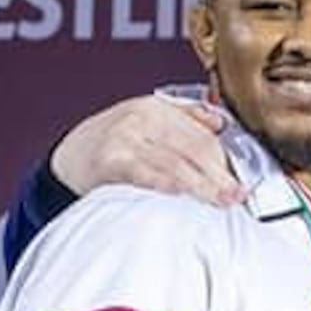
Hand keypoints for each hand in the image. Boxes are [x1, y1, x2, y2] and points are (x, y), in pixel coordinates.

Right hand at [48, 95, 240, 204]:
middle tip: (238, 197)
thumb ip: (183, 120)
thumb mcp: (145, 124)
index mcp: (157, 108)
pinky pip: (145, 173)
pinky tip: (182, 196)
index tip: (243, 182)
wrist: (67, 158)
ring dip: (202, 186)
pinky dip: (165, 184)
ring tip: (221, 202)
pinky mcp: (110, 158)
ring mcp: (126, 137)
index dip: (227, 161)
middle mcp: (143, 117)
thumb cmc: (111, 146)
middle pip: (194, 149)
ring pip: (175, 163)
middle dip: (220, 176)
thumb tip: (220, 123)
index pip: (202, 136)